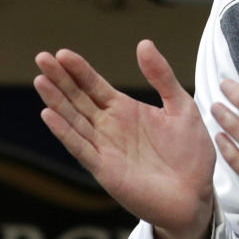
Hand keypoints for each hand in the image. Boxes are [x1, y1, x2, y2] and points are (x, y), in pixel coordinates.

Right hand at [34, 40, 216, 237]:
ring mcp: (104, 148)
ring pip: (74, 119)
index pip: (95, 85)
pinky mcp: (104, 169)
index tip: (62, 52)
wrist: (196, 195)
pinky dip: (64, 132)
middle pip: (78, 98)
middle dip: (60, 78)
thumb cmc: (190, 153)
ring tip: (41, 80)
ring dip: (57, 101)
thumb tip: (143, 43)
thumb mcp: (181, 106)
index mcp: (125, 110)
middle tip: (41, 57)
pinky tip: (49, 114)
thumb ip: (161, 76)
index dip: (79, 69)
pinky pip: (80, 147)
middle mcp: (109, 127)